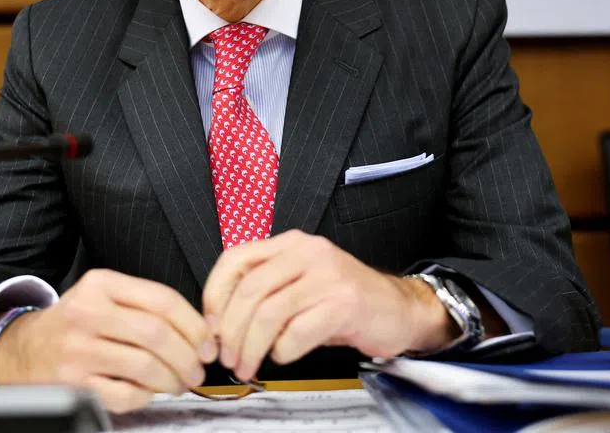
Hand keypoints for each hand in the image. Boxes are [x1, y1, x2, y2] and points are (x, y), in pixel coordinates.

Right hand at [0, 269, 217, 412]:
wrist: (23, 349)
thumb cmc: (78, 323)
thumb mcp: (105, 297)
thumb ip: (149, 306)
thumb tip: (205, 330)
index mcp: (101, 284)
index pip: (163, 300)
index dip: (195, 325)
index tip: (208, 342)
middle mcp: (87, 312)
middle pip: (157, 334)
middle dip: (188, 356)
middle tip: (198, 369)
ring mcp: (77, 350)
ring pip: (145, 366)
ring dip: (173, 379)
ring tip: (180, 382)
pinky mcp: (72, 383)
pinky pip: (125, 394)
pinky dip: (146, 396)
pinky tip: (148, 391)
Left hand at [202, 230, 460, 381]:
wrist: (398, 309)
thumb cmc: (343, 301)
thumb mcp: (299, 284)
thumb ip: (265, 292)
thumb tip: (219, 323)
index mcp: (291, 244)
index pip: (235, 259)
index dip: (214, 295)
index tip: (211, 327)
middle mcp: (308, 252)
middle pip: (249, 291)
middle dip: (231, 332)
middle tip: (228, 358)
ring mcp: (327, 276)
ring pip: (268, 314)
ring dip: (251, 348)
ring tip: (248, 365)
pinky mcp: (344, 304)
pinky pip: (297, 333)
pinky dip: (283, 351)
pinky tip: (284, 355)